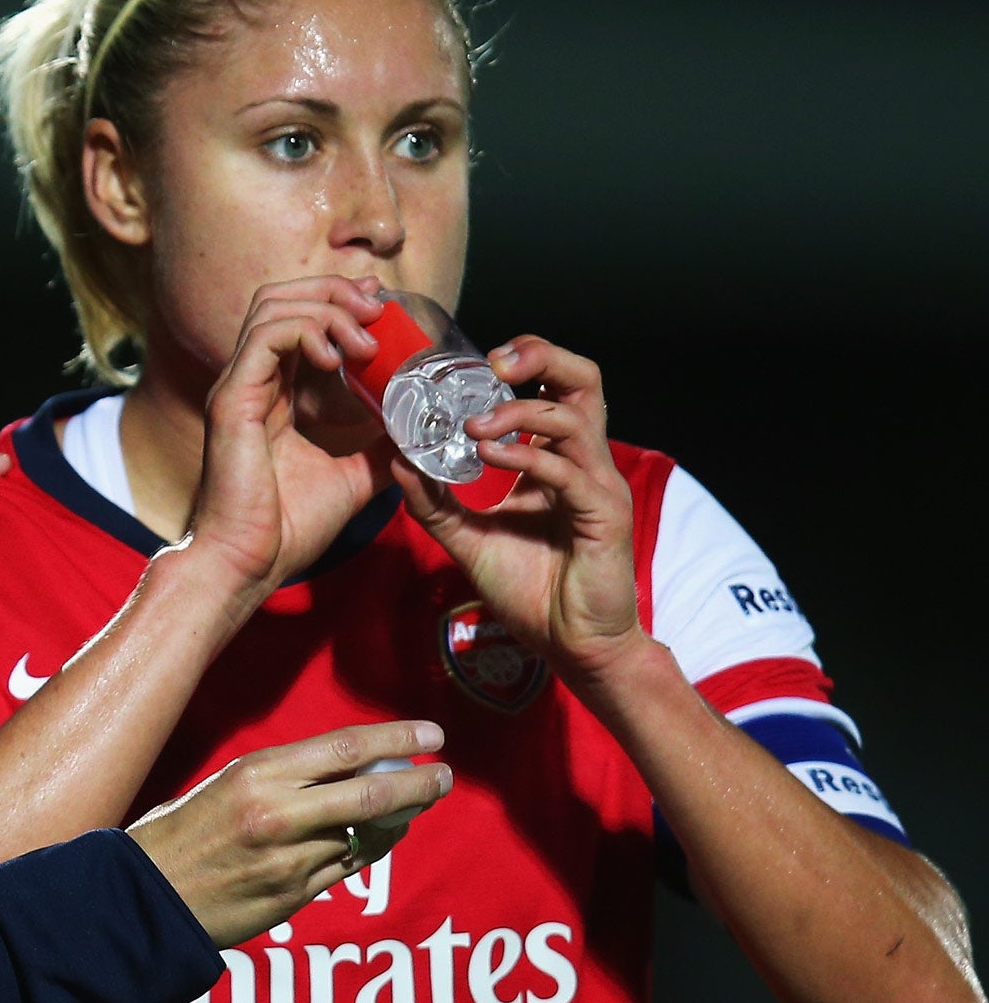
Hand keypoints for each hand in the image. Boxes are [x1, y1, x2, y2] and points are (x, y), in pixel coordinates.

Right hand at [130, 721, 450, 948]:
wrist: (144, 897)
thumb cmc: (182, 833)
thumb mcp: (227, 785)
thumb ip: (283, 778)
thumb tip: (343, 768)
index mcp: (258, 774)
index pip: (345, 749)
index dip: (397, 740)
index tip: (431, 735)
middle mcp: (278, 814)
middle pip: (370, 795)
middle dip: (417, 784)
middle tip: (443, 777)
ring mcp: (289, 859)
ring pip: (365, 837)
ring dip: (396, 822)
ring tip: (411, 808)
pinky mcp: (293, 896)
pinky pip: (346, 869)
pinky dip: (368, 852)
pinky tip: (376, 841)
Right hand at [183, 277, 395, 598]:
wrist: (251, 564)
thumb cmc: (288, 528)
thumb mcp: (354, 477)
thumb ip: (380, 448)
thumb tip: (421, 433)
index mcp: (272, 392)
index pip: (298, 318)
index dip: (340, 302)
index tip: (383, 310)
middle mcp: (251, 380)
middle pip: (282, 297)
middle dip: (335, 292)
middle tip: (378, 309)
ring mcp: (238, 386)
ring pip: (273, 306)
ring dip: (327, 308)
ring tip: (366, 335)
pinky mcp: (232, 398)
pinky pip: (266, 337)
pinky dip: (307, 332)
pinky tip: (339, 356)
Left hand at [394, 336, 643, 678]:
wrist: (572, 646)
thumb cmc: (531, 590)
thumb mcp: (468, 538)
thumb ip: (434, 502)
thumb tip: (396, 461)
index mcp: (554, 458)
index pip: (549, 387)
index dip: (518, 362)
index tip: (470, 365)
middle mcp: (582, 461)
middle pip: (581, 380)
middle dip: (539, 356)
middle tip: (491, 364)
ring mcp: (597, 485)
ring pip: (573, 418)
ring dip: (519, 412)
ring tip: (475, 427)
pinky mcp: (604, 515)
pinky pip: (568, 472)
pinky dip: (528, 457)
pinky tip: (492, 456)